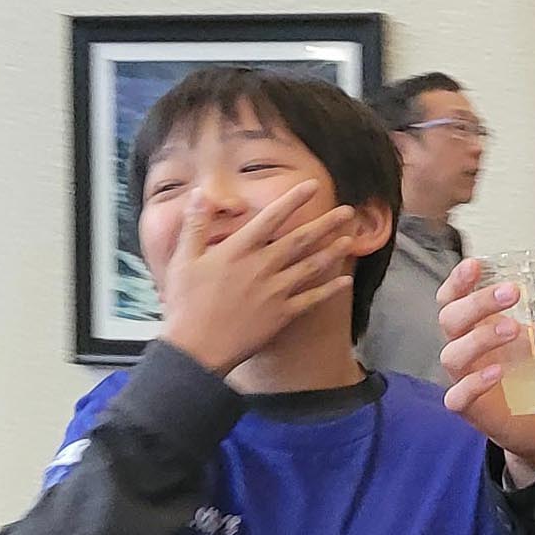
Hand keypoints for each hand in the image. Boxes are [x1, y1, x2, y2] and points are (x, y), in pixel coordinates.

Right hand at [160, 181, 355, 375]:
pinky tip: (345, 281)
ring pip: (311, 266)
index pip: (271, 217)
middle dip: (326, 223)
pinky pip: (311, 299)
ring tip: (351, 239)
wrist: (196, 348)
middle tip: (348, 211)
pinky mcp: (281, 315)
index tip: (311, 186)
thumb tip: (200, 193)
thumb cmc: (185, 304)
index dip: (293, 200)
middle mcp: (262, 267)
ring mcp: (275, 291)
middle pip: (300, 239)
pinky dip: (330, 289)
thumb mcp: (183, 259)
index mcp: (238, 250)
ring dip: (333, 252)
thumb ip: (195, 225)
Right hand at [435, 256, 534, 483]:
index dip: (459, 280)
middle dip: (478, 301)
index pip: (454, 296)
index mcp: (478, 324)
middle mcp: (466, 347)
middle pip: (451, 317)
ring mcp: (464, 377)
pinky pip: (458, 395)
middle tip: (512, 292)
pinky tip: (497, 372)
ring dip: (480, 337)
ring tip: (513, 329)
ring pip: (453, 354)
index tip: (476, 264)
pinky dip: (474, 383)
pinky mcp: (470, 407)